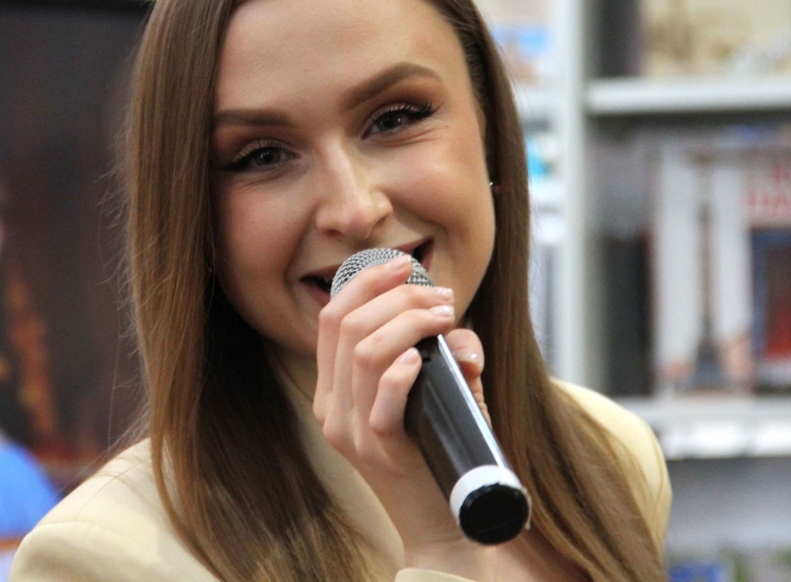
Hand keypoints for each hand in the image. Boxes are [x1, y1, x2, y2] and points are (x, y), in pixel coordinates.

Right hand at [314, 254, 495, 578]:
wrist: (441, 524)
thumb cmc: (438, 451)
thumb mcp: (431, 395)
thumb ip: (446, 358)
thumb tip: (460, 333)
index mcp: (332, 389)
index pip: (331, 318)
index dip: (366, 281)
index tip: (406, 265)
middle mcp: (331, 408)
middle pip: (348, 325)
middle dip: (397, 296)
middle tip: (441, 297)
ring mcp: (352, 432)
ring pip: (364, 352)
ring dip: (409, 322)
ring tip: (444, 317)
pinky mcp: (380, 452)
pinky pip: (381, 403)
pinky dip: (402, 371)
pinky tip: (423, 357)